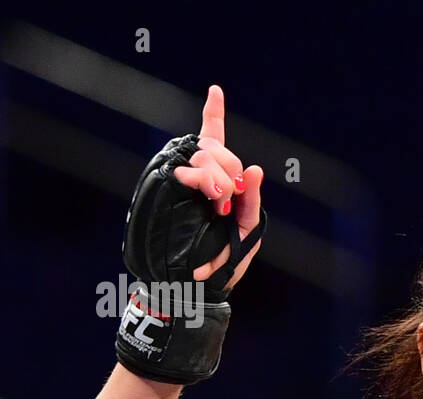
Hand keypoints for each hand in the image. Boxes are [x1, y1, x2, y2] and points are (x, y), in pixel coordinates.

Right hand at [172, 85, 264, 292]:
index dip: (214, 116)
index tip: (215, 90)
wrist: (198, 284)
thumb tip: (255, 170)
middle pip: (213, 149)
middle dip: (227, 170)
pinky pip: (183, 172)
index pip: (216, 143)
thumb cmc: (227, 260)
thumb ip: (252, 201)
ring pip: (201, 159)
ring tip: (217, 205)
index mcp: (221, 183)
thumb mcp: (249, 231)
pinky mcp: (167, 194)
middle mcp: (199, 178)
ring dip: (215, 178)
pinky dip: (199, 178)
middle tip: (226, 202)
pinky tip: (202, 189)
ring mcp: (182, 185)